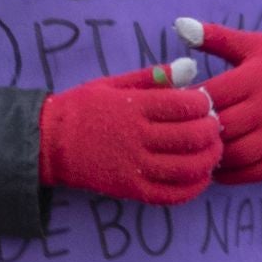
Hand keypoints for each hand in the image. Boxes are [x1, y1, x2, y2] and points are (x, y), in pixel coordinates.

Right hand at [37, 64, 222, 205]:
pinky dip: (194, 187)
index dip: (205, 104)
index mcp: (134, 107)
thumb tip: (189, 67)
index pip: (186, 105)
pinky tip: (200, 177)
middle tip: (213, 127)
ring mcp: (134, 166)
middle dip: (212, 131)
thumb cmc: (82, 108)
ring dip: (209, 159)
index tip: (204, 104)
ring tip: (211, 150)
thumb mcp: (113, 83)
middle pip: (193, 136)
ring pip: (188, 167)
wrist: (48, 142)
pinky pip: (172, 194)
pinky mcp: (131, 189)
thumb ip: (152, 77)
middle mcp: (136, 137)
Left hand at [179, 20, 261, 185]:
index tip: (173, 106)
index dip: (189, 103)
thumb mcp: (250, 43)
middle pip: (223, 126)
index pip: (212, 95)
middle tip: (179, 133)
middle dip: (198, 130)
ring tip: (195, 151)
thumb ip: (215, 37)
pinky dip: (234, 174)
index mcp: (257, 77)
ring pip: (238, 153)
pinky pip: (258, 171)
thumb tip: (179, 24)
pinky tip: (216, 168)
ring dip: (213, 155)